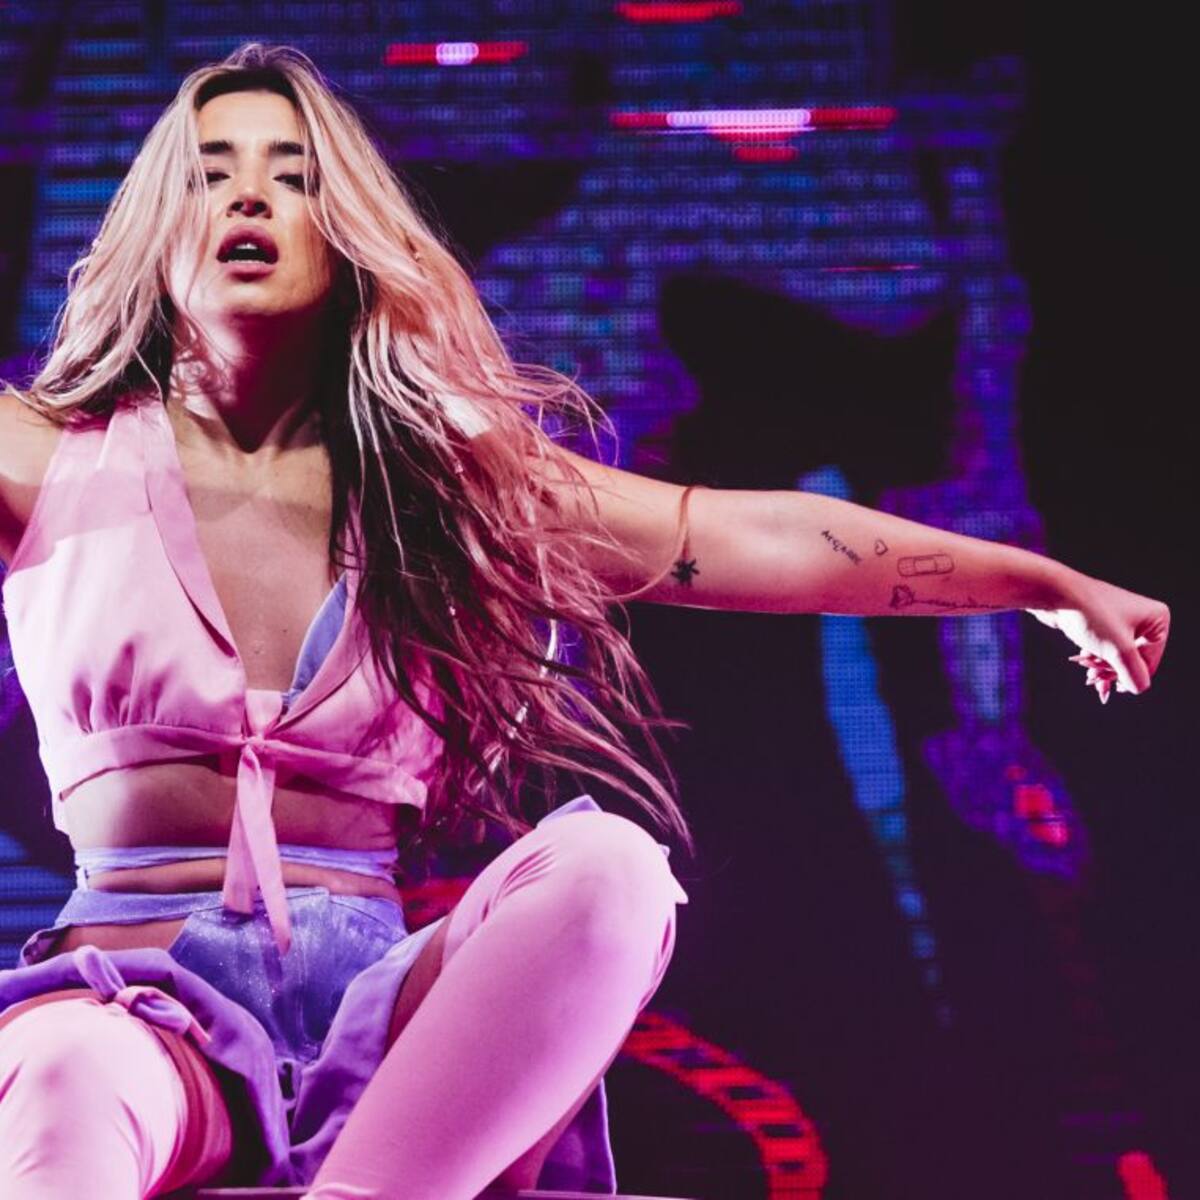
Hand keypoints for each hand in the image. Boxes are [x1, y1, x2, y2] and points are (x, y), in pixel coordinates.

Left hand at [1027, 572, 1169, 703]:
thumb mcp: (1118, 650)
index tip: (1111, 683)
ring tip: (1087, 674)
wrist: (1055, 594)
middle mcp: (1143, 617)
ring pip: (1116, 655)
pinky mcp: (1102, 622)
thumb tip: (1139, 688)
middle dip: (1112, 671)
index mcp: (1157, 619)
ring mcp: (1121, 619)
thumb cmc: (1090, 615)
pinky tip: (1083, 663)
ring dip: (1102, 667)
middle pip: (1133, 659)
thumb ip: (1134, 674)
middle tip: (1093, 678)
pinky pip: (1104, 647)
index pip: (1150, 662)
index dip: (1129, 675)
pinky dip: (1095, 658)